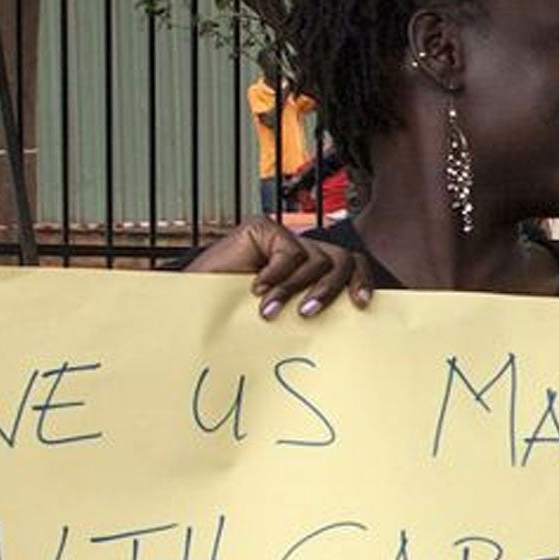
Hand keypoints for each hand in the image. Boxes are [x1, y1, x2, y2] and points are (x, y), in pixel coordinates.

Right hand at [185, 217, 372, 317]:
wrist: (197, 308)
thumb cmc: (240, 318)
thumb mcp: (289, 319)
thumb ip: (315, 311)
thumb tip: (353, 329)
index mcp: (315, 273)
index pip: (352, 267)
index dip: (361, 281)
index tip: (362, 305)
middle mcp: (304, 253)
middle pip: (342, 260)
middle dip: (330, 289)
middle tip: (308, 313)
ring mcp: (285, 239)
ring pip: (317, 258)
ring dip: (294, 289)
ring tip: (270, 312)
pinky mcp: (264, 229)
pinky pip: (289, 251)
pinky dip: (276, 275)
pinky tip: (256, 290)